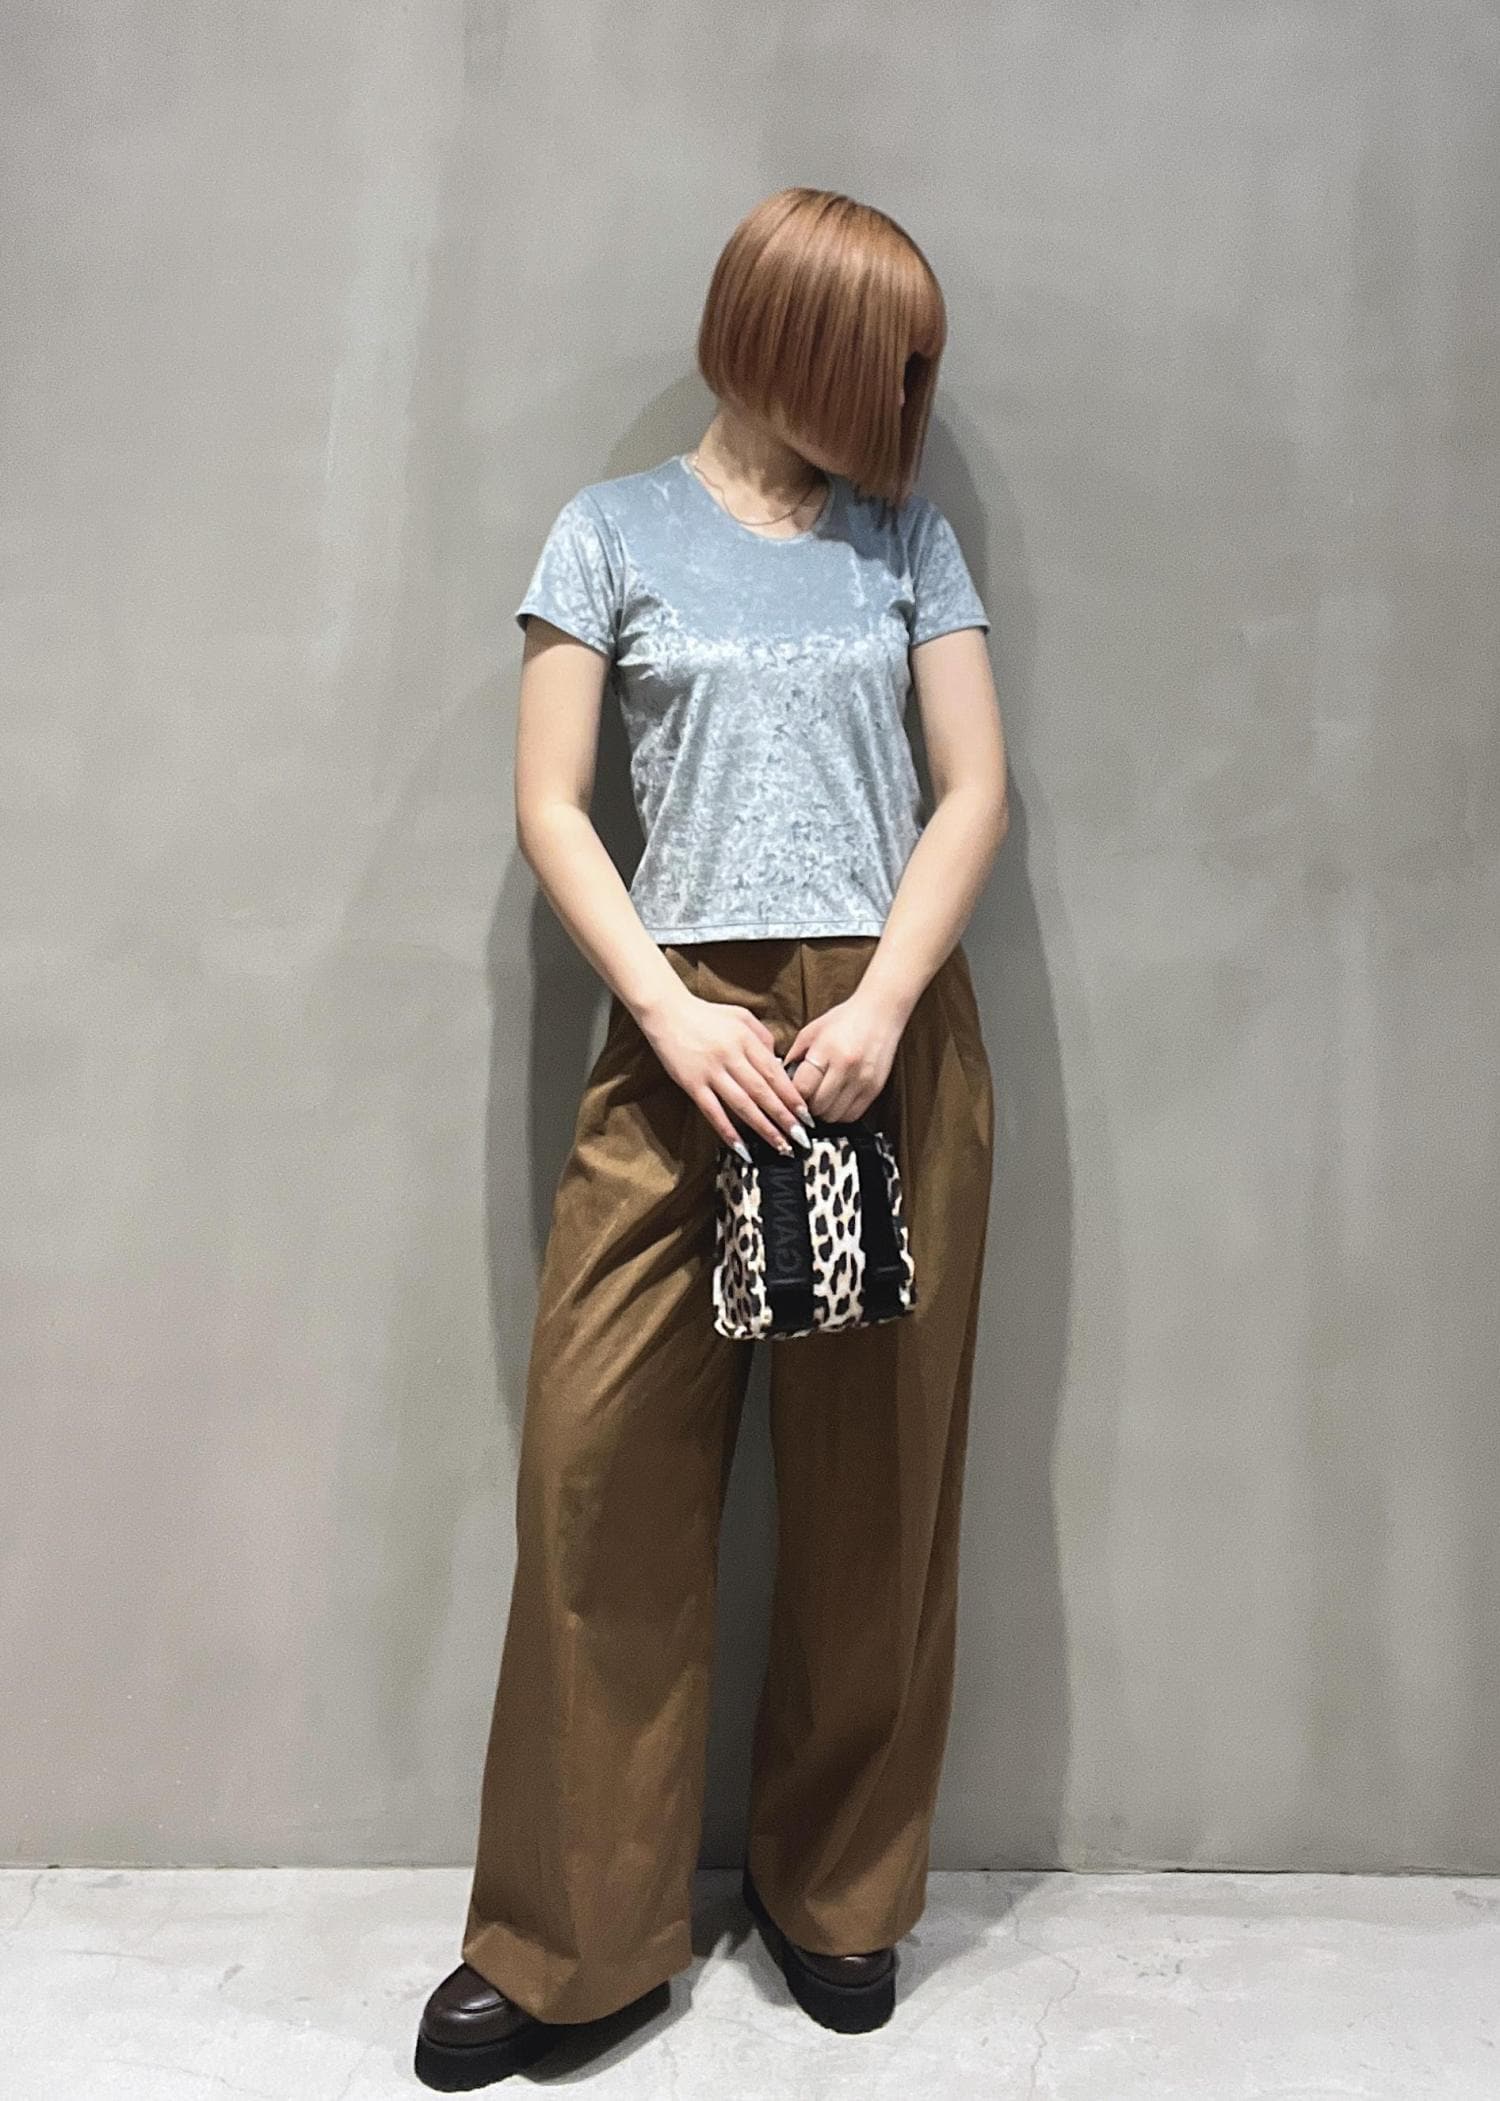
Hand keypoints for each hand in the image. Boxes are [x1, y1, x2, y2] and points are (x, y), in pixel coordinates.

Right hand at [643, 991, 814, 1154]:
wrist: (666, 1012)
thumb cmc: (707, 1015)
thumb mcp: (741, 1016)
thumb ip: (763, 1037)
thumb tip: (779, 1064)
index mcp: (745, 1039)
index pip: (774, 1073)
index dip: (791, 1096)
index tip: (806, 1115)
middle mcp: (730, 1055)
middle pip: (762, 1092)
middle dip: (784, 1118)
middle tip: (801, 1138)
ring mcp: (710, 1071)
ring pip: (742, 1105)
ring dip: (763, 1128)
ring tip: (780, 1146)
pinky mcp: (691, 1083)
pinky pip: (712, 1111)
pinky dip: (728, 1131)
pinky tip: (742, 1147)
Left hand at [782, 986, 906, 1122]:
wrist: (880, 1013)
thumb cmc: (843, 1020)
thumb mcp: (811, 1032)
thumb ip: (794, 1057)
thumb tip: (781, 1081)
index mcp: (826, 1051)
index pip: (802, 1089)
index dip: (793, 1095)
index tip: (792, 1092)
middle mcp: (846, 1068)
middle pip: (818, 1106)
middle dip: (807, 1105)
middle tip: (806, 1096)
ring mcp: (863, 1080)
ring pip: (834, 1115)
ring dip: (823, 1111)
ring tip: (821, 1097)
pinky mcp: (875, 1089)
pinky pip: (851, 1115)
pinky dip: (840, 1113)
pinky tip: (836, 1099)